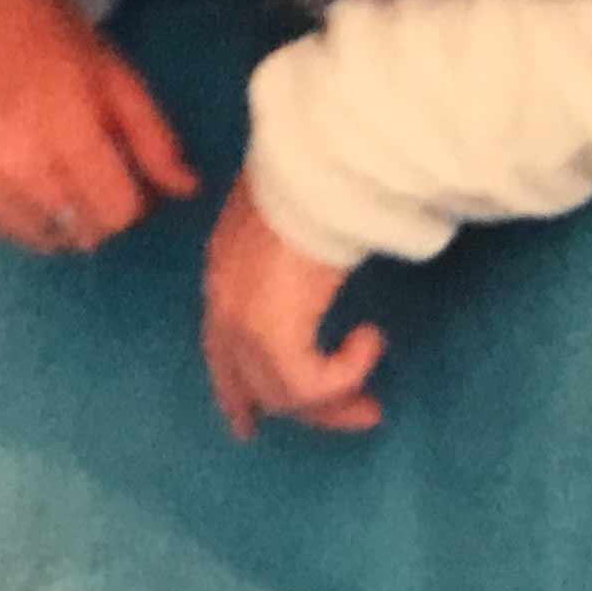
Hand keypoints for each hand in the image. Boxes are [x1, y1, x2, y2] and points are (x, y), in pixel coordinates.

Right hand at [0, 0, 197, 254]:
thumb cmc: (55, 45)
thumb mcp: (117, 79)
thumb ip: (154, 139)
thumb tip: (190, 191)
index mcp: (67, 134)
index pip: (119, 213)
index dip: (133, 198)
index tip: (124, 173)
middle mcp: (17, 169)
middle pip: (85, 232)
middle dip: (100, 209)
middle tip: (89, 169)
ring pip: (45, 239)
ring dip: (61, 218)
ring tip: (53, 172)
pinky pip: (3, 234)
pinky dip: (20, 217)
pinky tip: (18, 177)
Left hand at [201, 179, 381, 442]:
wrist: (316, 167)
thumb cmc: (314, 176)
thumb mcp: (293, 212)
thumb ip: (292, 246)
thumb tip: (317, 267)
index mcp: (223, 268)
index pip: (219, 346)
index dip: (235, 389)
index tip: (248, 423)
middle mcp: (223, 302)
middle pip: (252, 384)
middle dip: (308, 410)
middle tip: (362, 414)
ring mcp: (241, 321)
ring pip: (283, 394)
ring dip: (334, 400)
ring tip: (372, 396)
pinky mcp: (271, 336)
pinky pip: (309, 385)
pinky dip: (345, 373)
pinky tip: (370, 338)